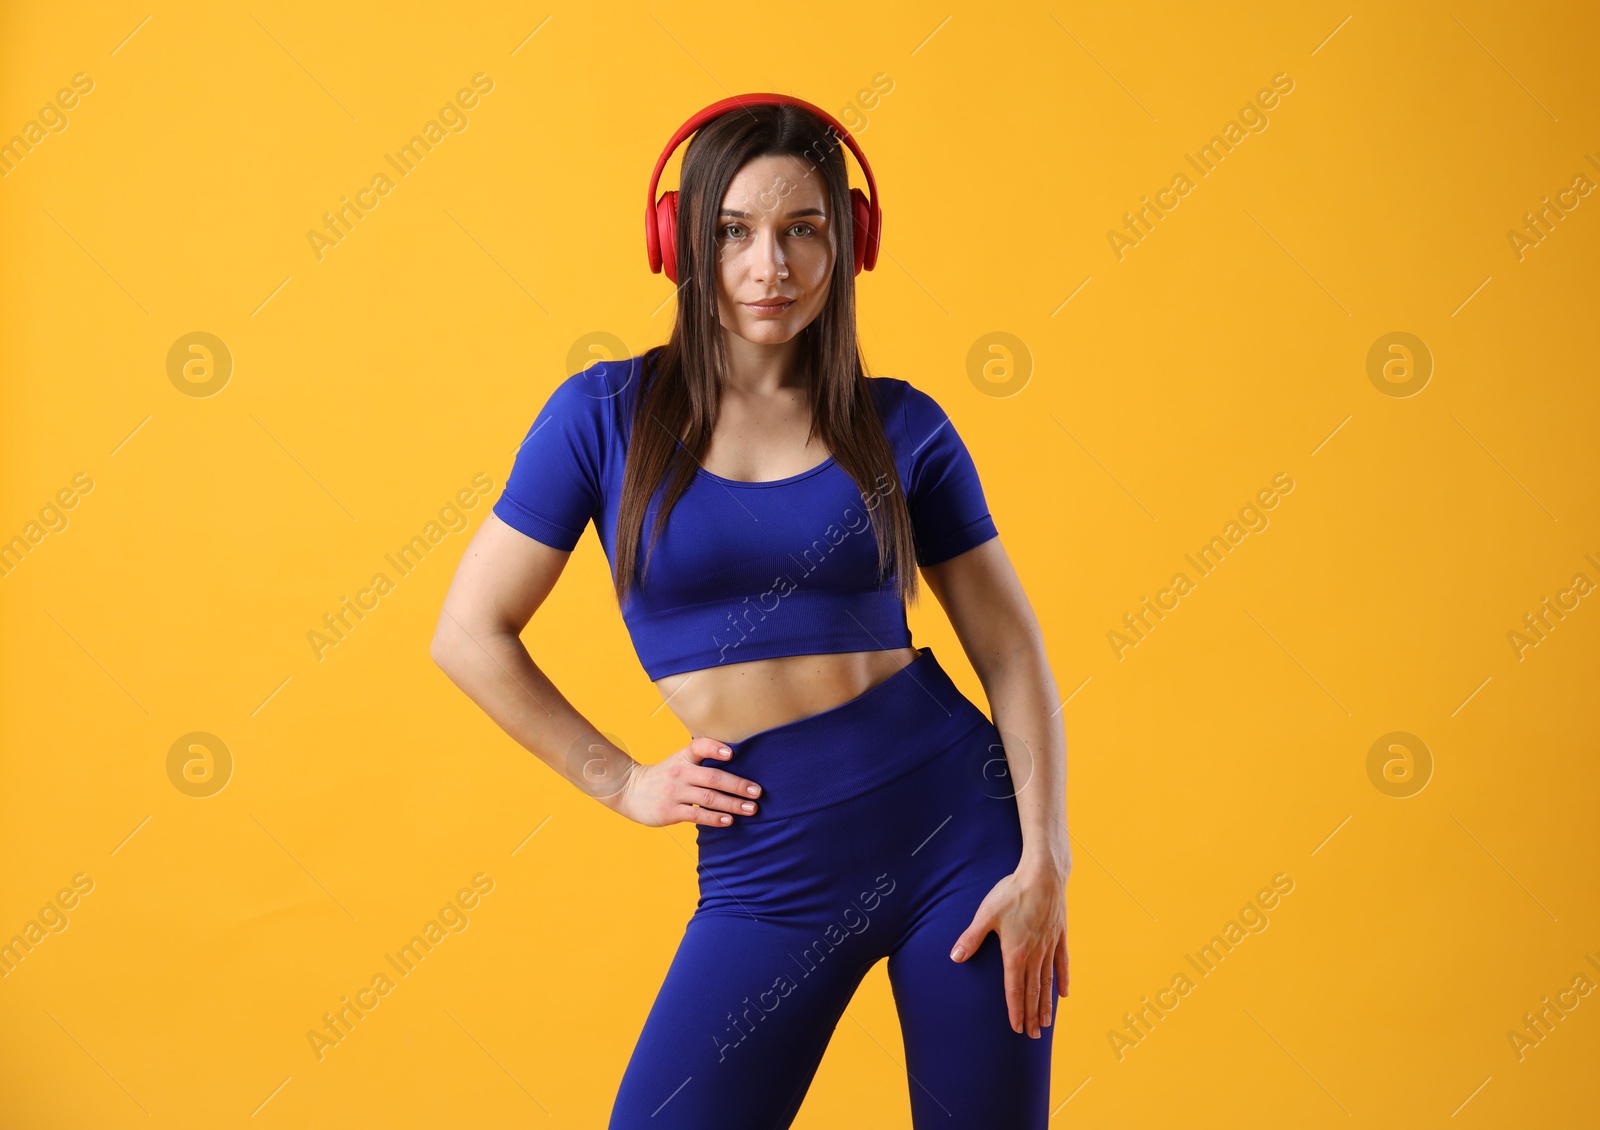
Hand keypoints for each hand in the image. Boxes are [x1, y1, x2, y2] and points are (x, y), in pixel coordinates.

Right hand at [612, 736, 763, 827]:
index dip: (715, 748)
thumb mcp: (679, 759)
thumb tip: (738, 758)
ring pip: (708, 798)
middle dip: (738, 785)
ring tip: (751, 809)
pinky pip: (696, 815)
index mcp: (683, 757)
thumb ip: (702, 758)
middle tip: (758, 792)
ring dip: (733, 804)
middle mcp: (679, 772)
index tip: (732, 752)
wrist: (630, 790)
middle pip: (713, 777)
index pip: (699, 747)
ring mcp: (674, 793)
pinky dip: (715, 818)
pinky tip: (729, 820)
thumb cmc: (665, 775)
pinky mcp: (670, 811)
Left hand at [948, 859, 1068, 1037]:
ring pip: (1047, 982)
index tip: (1016, 1028)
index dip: (1015, 1010)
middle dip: (1032, 1016)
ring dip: (1046, 1005)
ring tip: (1046, 1024)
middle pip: (1033, 992)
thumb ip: (971, 938)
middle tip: (1033, 1036)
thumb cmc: (1012, 893)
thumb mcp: (986, 914)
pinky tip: (1063, 994)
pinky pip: (1062, 963)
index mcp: (1015, 953)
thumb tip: (955, 957)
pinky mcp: (1059, 936)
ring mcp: (1049, 946)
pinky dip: (1062, 980)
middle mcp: (1034, 955)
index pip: (1015, 989)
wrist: (1043, 875)